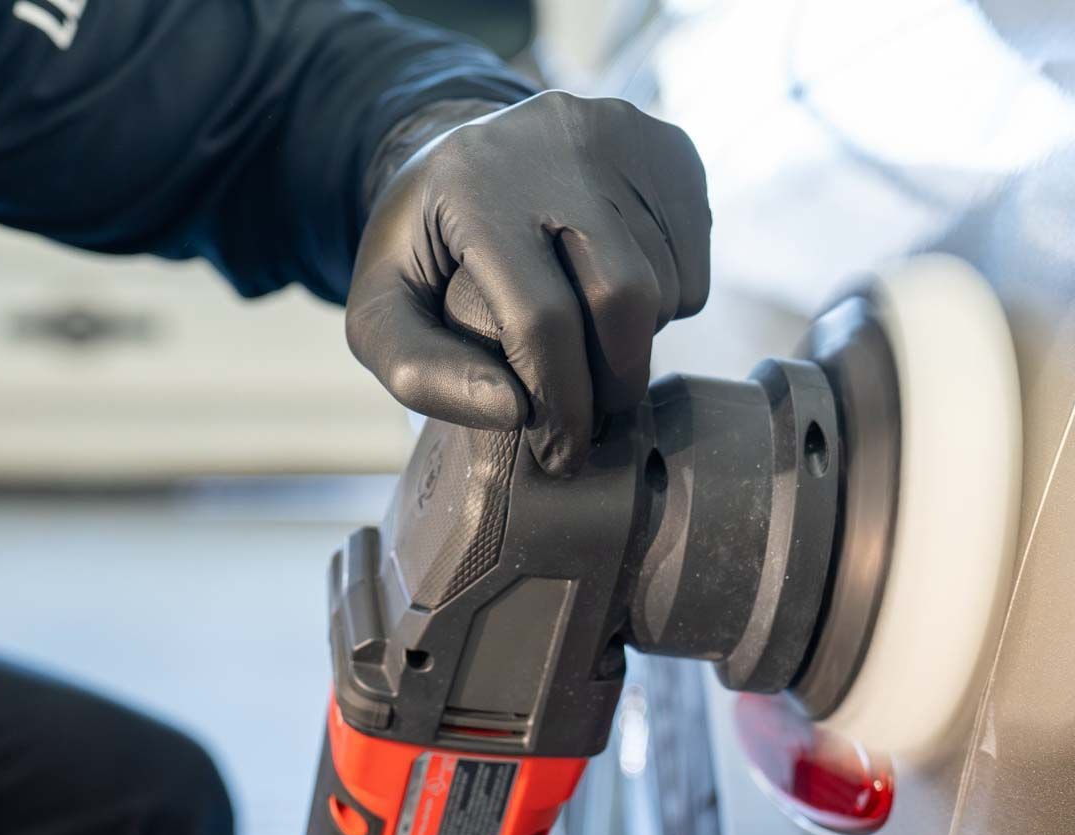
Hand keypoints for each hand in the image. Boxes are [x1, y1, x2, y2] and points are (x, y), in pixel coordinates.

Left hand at [347, 90, 710, 475]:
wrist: (471, 153)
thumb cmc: (427, 249)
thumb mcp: (380, 310)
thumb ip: (418, 370)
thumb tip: (511, 411)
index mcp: (475, 181)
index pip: (542, 314)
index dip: (560, 402)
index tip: (561, 456)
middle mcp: (556, 143)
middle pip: (624, 295)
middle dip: (615, 380)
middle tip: (595, 419)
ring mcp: (624, 138)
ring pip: (666, 285)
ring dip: (637, 342)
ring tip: (590, 340)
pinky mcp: (670, 149)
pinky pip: (694, 262)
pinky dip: (667, 304)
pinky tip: (616, 293)